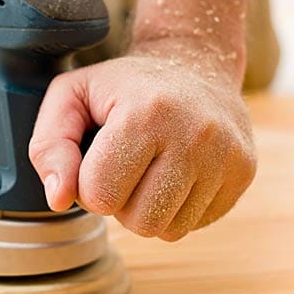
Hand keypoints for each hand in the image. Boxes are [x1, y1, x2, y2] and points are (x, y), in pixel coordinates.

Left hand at [29, 40, 256, 240]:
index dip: (87, 185)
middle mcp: (195, 135)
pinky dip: (174, 208)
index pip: (100, 195)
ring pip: (167, 230)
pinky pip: (193, 225)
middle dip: (119, 202)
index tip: (96, 158)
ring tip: (147, 169)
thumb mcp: (70, 97)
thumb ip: (49, 146)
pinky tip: (173, 173)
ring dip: (146, 209)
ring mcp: (227, 156)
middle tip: (123, 166)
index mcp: (146, 113)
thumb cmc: (120, 85)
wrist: (192, 63)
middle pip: (138, 221)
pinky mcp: (244, 172)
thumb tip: (59, 200)